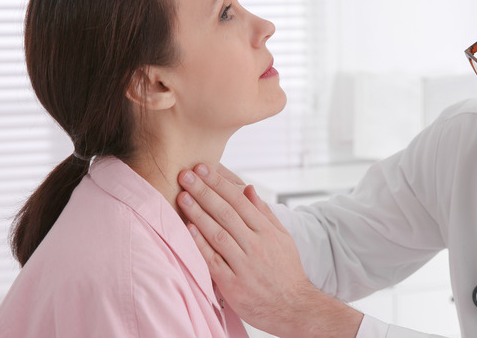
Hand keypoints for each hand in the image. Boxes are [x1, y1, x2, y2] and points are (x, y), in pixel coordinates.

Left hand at [177, 163, 362, 337]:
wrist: (294, 307)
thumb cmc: (286, 271)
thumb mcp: (282, 238)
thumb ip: (264, 213)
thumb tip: (248, 188)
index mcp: (267, 231)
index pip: (240, 201)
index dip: (220, 184)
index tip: (203, 169)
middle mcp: (256, 245)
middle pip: (226, 213)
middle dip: (205, 192)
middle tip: (186, 175)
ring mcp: (244, 265)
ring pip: (218, 234)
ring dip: (198, 213)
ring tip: (182, 196)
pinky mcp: (233, 284)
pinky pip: (213, 260)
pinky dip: (200, 244)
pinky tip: (188, 229)